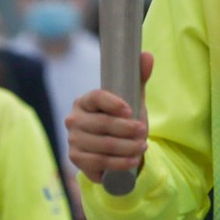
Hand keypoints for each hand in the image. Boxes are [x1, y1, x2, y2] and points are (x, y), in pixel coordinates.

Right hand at [65, 52, 153, 183]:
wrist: (114, 150)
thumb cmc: (122, 120)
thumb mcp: (131, 99)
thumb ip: (138, 78)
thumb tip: (147, 55)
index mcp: (84, 101)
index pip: (96, 98)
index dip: (113, 103)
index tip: (130, 110)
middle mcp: (74, 119)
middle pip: (102, 124)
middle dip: (127, 129)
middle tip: (144, 132)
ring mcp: (73, 140)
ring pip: (103, 145)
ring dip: (127, 147)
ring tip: (142, 147)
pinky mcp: (76, 159)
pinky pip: (99, 162)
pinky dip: (119, 163)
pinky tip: (133, 161)